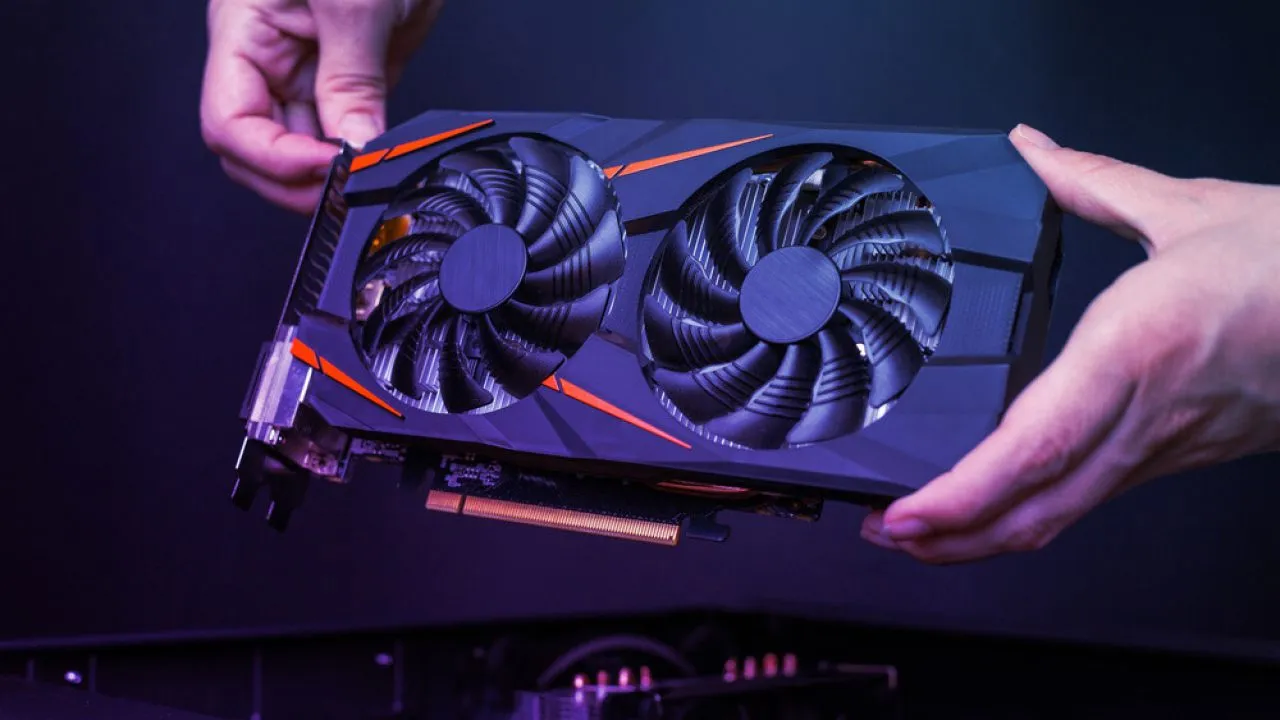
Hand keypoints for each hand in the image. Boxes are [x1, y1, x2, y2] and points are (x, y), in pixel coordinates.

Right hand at [200, 0, 441, 212]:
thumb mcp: (355, 1)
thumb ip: (351, 79)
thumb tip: (355, 147)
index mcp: (243, 32)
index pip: (229, 122)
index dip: (272, 159)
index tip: (325, 171)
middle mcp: (269, 56)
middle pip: (257, 147)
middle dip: (295, 179)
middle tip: (345, 190)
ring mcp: (310, 67)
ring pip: (301, 146)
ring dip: (330, 172)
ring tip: (367, 178)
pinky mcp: (354, 73)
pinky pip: (345, 128)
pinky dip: (361, 151)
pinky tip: (382, 158)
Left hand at [861, 124, 1279, 563]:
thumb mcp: (1188, 207)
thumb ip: (1093, 180)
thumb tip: (1033, 152)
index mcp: (1137, 348)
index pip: (1036, 445)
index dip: (965, 495)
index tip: (908, 513)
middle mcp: (1147, 415)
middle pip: (1037, 507)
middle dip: (950, 538)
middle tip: (886, 534)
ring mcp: (1166, 447)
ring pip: (1066, 516)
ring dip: (986, 537)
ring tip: (924, 533)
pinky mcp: (1181, 455)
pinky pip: (1093, 499)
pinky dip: (1033, 514)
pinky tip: (1000, 506)